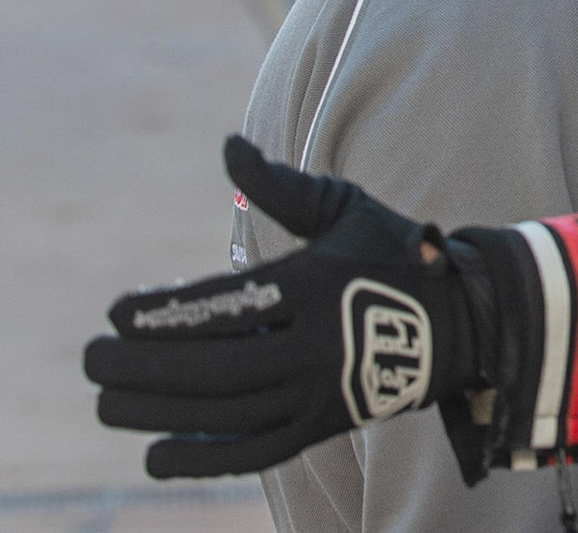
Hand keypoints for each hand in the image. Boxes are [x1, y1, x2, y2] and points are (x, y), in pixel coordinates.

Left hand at [84, 137, 483, 478]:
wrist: (459, 320)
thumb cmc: (390, 252)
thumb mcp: (343, 210)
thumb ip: (279, 186)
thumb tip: (227, 146)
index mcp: (318, 285)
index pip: (226, 307)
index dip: (164, 314)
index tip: (116, 313)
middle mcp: (320, 344)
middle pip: (215, 368)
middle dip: (142, 367)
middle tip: (91, 359)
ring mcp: (322, 392)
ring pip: (226, 414)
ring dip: (156, 411)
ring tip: (108, 400)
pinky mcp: (324, 427)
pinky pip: (255, 454)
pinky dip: (203, 459)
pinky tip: (155, 453)